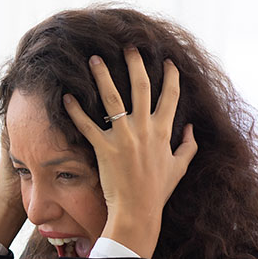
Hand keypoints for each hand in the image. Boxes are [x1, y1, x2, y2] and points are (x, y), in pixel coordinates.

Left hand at [62, 48, 196, 257]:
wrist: (138, 211)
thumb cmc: (158, 191)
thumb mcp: (178, 168)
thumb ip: (188, 146)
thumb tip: (190, 129)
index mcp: (163, 131)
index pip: (171, 96)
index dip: (171, 76)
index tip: (167, 61)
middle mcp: (144, 129)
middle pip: (141, 86)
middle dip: (135, 63)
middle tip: (128, 47)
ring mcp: (124, 137)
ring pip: (112, 97)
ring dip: (102, 75)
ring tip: (95, 59)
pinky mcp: (104, 148)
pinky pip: (87, 124)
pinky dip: (76, 110)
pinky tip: (67, 97)